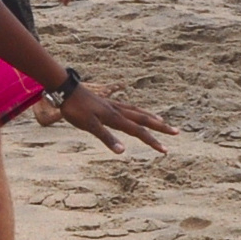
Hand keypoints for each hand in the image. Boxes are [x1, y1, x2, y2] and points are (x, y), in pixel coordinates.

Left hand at [38, 81, 175, 154]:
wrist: (64, 88)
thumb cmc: (74, 108)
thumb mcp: (88, 125)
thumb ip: (106, 137)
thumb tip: (122, 151)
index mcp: (115, 118)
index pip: (138, 131)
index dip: (152, 141)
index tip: (165, 150)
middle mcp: (117, 110)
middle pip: (144, 119)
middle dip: (160, 127)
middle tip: (177, 132)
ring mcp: (112, 105)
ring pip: (137, 111)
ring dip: (151, 117)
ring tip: (162, 121)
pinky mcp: (105, 102)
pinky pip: (127, 106)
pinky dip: (136, 110)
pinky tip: (134, 111)